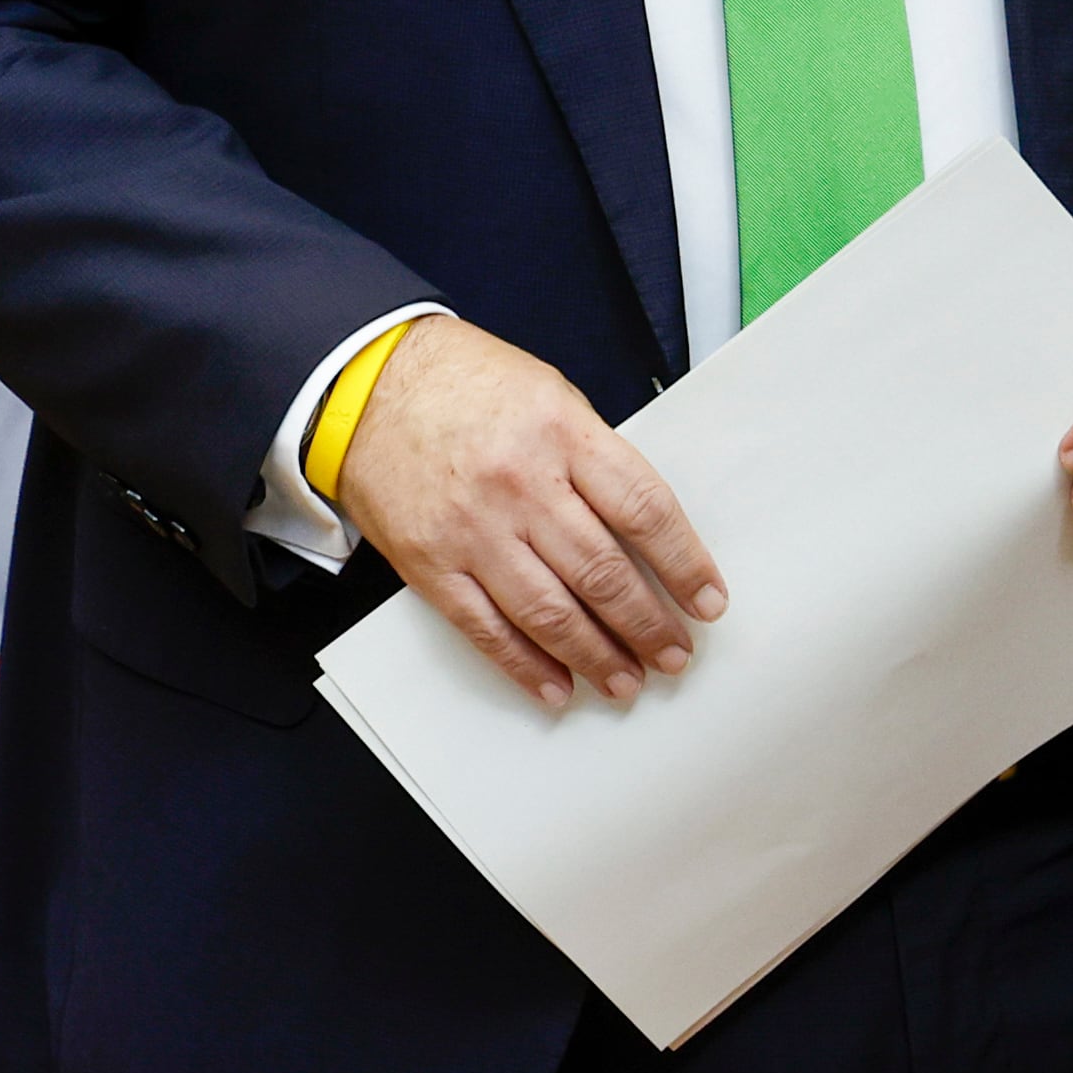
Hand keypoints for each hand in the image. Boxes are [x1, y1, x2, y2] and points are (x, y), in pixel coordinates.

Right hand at [331, 319, 725, 709]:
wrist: (363, 386)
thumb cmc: (464, 386)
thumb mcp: (547, 394)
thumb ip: (594, 457)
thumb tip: (644, 531)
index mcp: (560, 433)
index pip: (643, 510)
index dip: (685, 565)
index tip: (708, 602)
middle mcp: (520, 484)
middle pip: (603, 573)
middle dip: (649, 625)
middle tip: (675, 653)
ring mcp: (472, 528)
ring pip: (552, 612)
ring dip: (599, 656)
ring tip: (628, 680)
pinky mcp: (431, 563)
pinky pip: (487, 628)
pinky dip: (527, 666)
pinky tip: (558, 686)